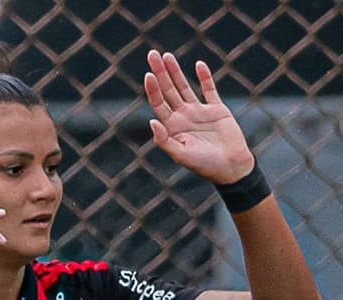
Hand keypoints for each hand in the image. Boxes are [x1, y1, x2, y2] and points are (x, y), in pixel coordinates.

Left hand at [144, 50, 254, 183]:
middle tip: (152, 53)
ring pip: (184, 86)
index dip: (153, 89)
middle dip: (160, 72)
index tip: (148, 74)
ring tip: (167, 56)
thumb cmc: (203, 165)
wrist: (230, 167)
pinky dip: (205, 77)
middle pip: (168, 89)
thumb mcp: (180, 154)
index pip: (158, 103)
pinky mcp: (216, 109)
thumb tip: (152, 121)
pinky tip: (198, 65)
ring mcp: (199, 111)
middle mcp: (182, 116)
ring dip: (175, 71)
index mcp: (171, 127)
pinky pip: (209, 90)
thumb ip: (164, 140)